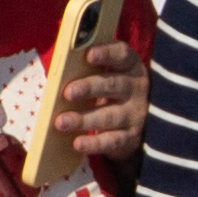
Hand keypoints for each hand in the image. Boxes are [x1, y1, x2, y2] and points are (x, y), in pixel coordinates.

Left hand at [50, 34, 150, 167]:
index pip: (122, 55)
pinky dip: (94, 143)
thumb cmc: (112, 89)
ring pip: (109, 116)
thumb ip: (90, 69)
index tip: (89, 54)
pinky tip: (77, 143)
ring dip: (83, 119)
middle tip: (67, 92)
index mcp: (129, 66)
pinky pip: (112, 141)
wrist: (139, 118)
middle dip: (89, 88)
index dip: (106, 53)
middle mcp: (135, 88)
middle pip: (113, 85)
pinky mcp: (131, 137)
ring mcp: (135, 114)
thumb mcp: (107, 74)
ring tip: (61, 122)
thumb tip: (59, 72)